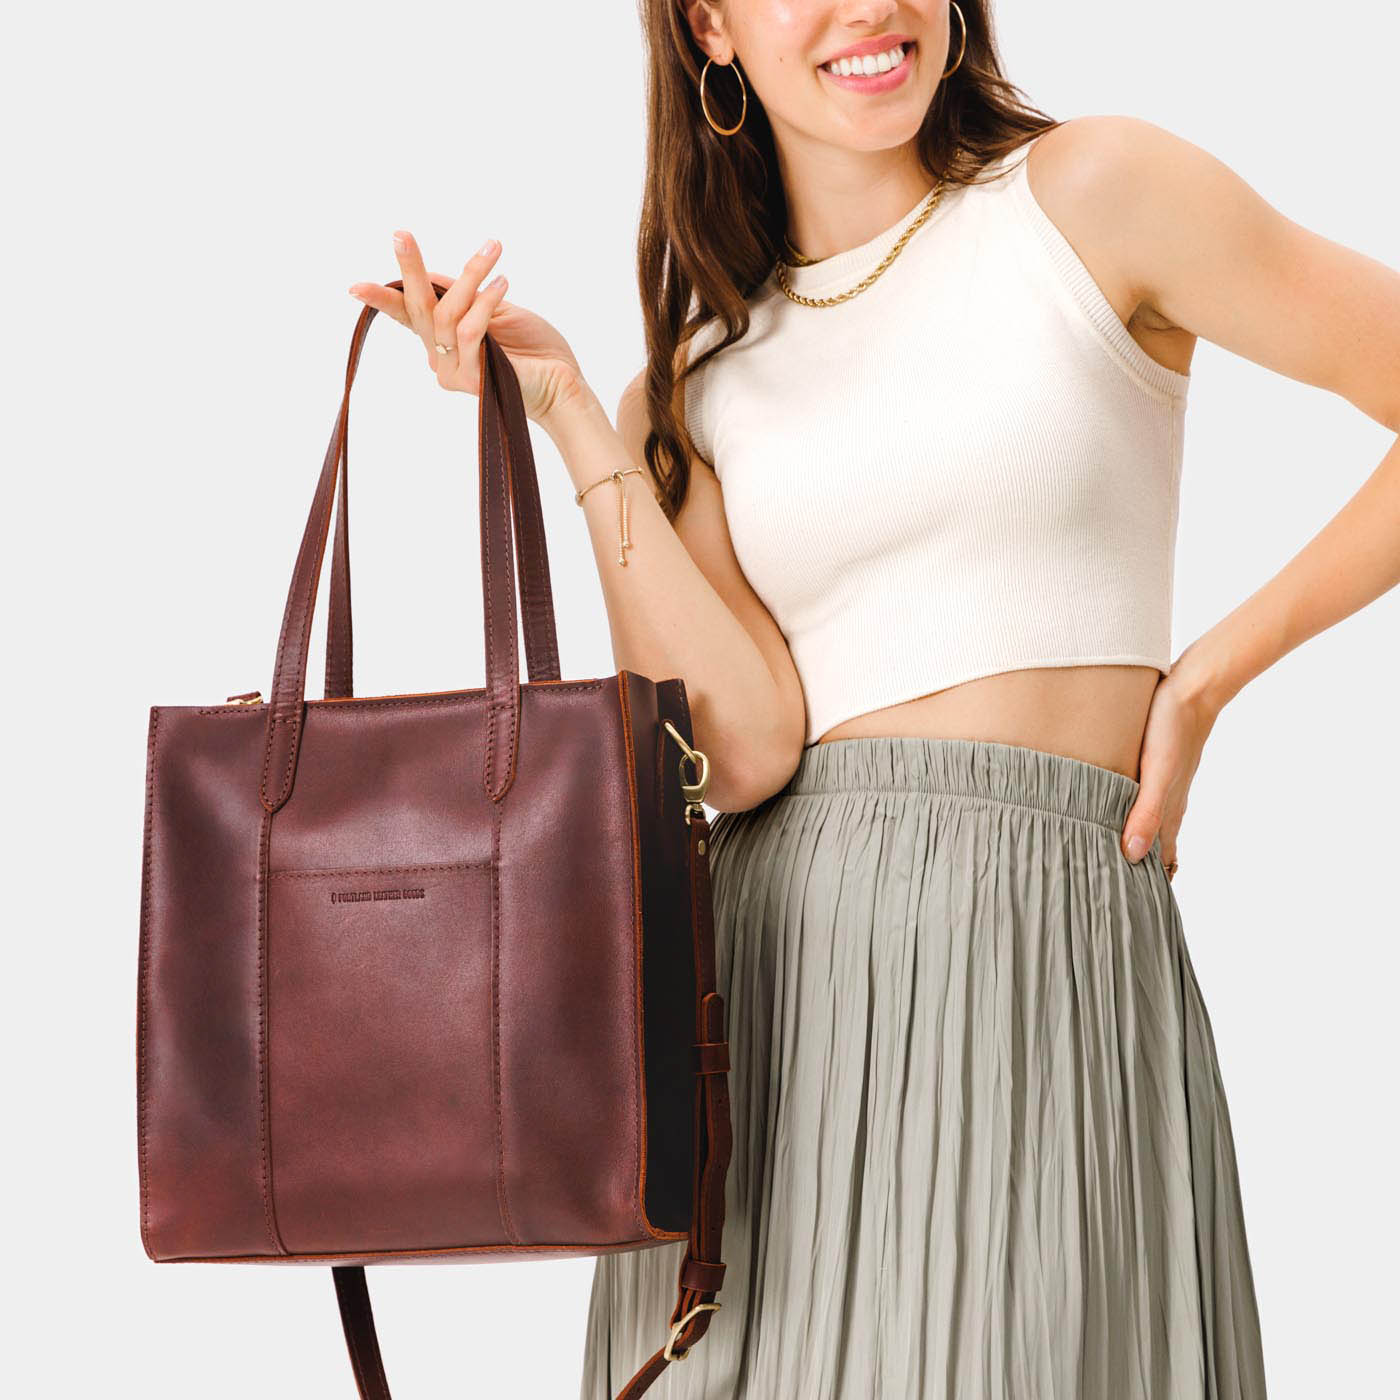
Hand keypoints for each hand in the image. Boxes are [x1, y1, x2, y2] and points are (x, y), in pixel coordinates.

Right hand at [349, 230, 587, 424]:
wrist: (563, 383)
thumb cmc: (534, 348)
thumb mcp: (496, 309)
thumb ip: (463, 296)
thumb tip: (433, 274)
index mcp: (443, 340)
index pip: (407, 315)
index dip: (382, 299)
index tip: (354, 286)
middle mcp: (441, 357)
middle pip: (417, 309)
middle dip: (409, 269)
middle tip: (401, 234)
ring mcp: (454, 370)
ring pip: (445, 314)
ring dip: (469, 277)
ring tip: (492, 252)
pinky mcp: (473, 377)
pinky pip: (469, 330)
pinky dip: (485, 302)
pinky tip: (502, 283)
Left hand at [1119, 664, 1223, 879]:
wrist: (1194, 688)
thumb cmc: (1173, 731)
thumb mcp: (1157, 776)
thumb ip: (1146, 814)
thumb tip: (1130, 855)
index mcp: (1169, 812)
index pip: (1162, 860)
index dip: (1149, 883)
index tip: (1130, 905)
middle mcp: (1167, 803)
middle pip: (1155, 846)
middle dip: (1139, 870)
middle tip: (1114, 891)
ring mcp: (1163, 784)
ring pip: (1149, 824)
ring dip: (1134, 843)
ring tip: (1111, 860)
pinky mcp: (1155, 765)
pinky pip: (1143, 800)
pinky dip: (1132, 815)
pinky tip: (1116, 810)